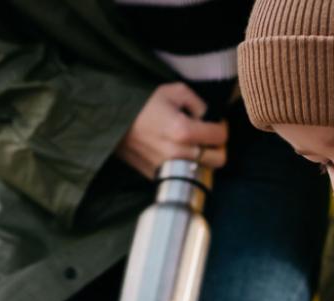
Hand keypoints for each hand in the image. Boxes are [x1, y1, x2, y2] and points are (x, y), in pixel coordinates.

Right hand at [114, 82, 228, 178]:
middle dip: (218, 147)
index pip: (221, 136)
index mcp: (184, 130)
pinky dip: (186, 167)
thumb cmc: (143, 103)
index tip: (215, 123)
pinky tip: (178, 153)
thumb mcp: (173, 91)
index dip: (221, 127)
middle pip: (218, 160)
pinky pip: (182, 175)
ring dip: (204, 160)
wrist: (112, 120)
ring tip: (194, 146)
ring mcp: (168, 168)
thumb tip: (208, 117)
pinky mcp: (157, 176)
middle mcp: (178, 153)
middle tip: (209, 137)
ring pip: (203, 171)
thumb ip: (198, 103)